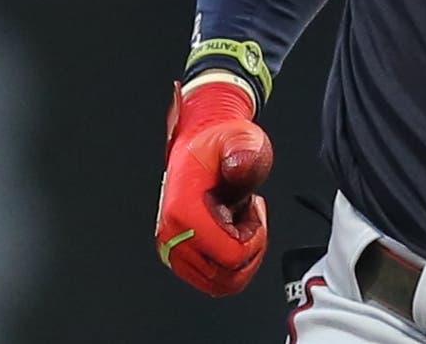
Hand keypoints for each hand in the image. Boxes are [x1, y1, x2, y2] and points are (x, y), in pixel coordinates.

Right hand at [154, 80, 272, 295]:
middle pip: (227, 276)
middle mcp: (172, 236)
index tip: (249, 210)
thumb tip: (238, 164)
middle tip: (245, 215)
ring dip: (241, 256)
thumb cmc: (220, 144)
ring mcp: (173, 249)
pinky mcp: (178, 256)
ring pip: (222, 283)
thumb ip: (245, 153)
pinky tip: (232, 232)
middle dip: (249, 248)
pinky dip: (231, 262)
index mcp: (183, 212)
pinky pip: (214, 280)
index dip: (253, 238)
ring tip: (238, 222)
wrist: (200, 143)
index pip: (231, 256)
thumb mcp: (241, 141)